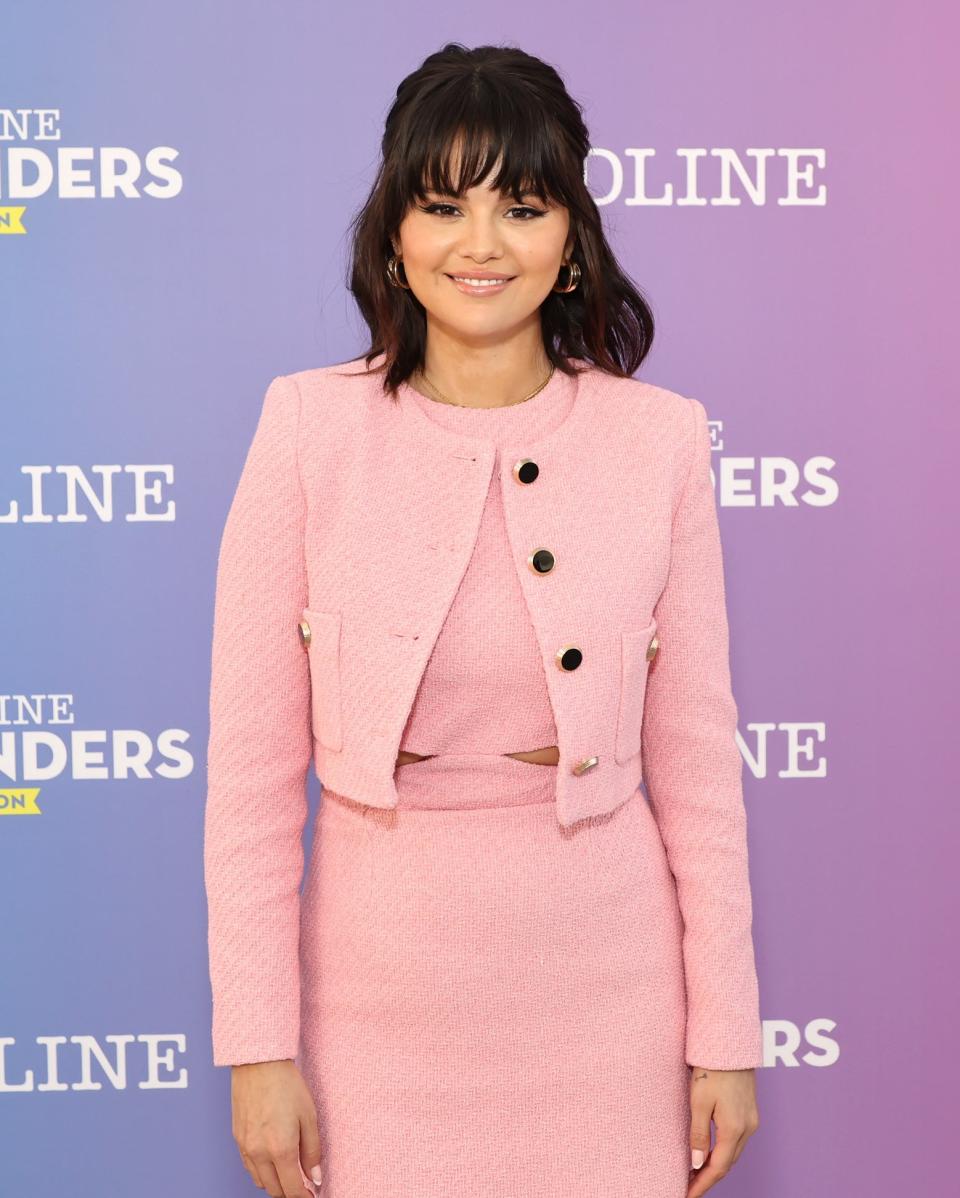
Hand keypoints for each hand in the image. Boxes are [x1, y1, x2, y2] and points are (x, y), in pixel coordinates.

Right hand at [231, 1059, 323, 1195]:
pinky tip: (272, 1160)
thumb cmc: (286, 1084)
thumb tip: (315, 1176)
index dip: (303, 1196)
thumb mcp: (309, 1115)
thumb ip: (312, 1150)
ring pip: (260, 1182)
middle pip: (274, 1190)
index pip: (292, 1189)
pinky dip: (261, 1171)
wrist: (259, 1063)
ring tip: (289, 1172)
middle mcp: (259, 1153)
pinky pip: (249, 1167)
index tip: (312, 1194)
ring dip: (275, 1183)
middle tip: (303, 1184)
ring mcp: (245, 1147)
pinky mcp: (237, 1138)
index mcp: (281, 1148)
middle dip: (290, 1192)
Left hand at [686, 1066, 758, 1196]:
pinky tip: (712, 1152)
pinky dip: (724, 1151)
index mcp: (734, 1129)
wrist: (731, 1043)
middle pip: (727, 1163)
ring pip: (733, 1152)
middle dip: (708, 1178)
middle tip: (689, 1187)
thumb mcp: (699, 1101)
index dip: (702, 1185)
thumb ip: (698, 1134)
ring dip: (716, 1165)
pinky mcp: (750, 1111)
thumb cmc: (712, 1069)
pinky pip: (737, 1140)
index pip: (718, 1168)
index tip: (687, 1195)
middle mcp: (748, 1128)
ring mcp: (751, 1120)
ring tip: (696, 1174)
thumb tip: (697, 1164)